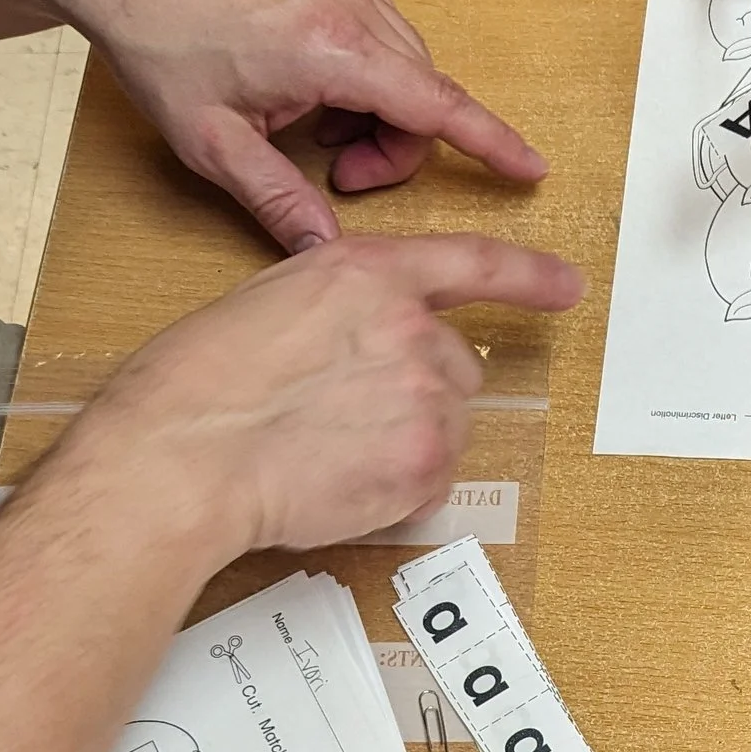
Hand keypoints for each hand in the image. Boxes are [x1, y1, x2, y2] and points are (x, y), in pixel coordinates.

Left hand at [61, 0, 548, 247]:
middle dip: (396, 143)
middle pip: (421, 89)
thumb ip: (277, 200)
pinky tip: (302, 77)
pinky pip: (373, 19)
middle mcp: (352, 2)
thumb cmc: (154, 36)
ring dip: (376, 103)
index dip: (490, 142)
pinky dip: (358, 61)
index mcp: (332, 49)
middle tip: (336, 174)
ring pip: (400, 55)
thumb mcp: (211, 141)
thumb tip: (323, 253)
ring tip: (312, 125)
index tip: (529, 167)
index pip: (438, 105)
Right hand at [66, 231, 582, 561]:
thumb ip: (341, 309)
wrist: (184, 458)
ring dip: (410, 439)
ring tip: (333, 450)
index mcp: (367, 273)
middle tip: (348, 415)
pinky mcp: (425, 463)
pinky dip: (400, 487)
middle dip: (419, 391)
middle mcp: (411, 327)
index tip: (566, 286)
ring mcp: (425, 397)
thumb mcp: (272, 303)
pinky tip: (341, 482)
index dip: (528, 276)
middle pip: (458, 366)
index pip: (473, 264)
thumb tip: (364, 342)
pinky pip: (436, 477)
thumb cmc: (198, 385)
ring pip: (450, 424)